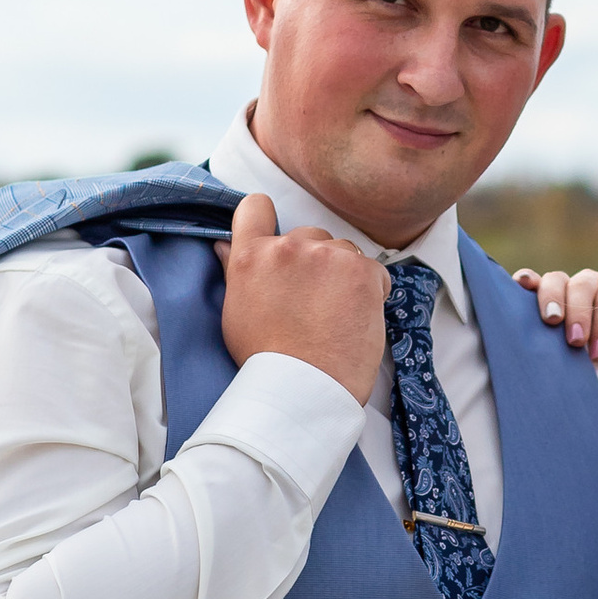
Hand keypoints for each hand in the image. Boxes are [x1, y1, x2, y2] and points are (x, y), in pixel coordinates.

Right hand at [220, 196, 386, 401]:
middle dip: (314, 260)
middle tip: (313, 302)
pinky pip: (373, 270)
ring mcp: (327, 257)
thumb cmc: (266, 360)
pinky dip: (370, 291)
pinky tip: (356, 319)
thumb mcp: (237, 313)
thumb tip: (224, 245)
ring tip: (335, 315)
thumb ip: (235, 272)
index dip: (267, 219)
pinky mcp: (363, 272)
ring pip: (343, 251)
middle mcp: (288, 248)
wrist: (303, 390)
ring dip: (344, 274)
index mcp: (252, 256)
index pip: (255, 207)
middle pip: (308, 234)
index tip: (278, 241)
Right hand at [513, 263, 597, 379]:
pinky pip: (534, 282)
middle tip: (575, 343)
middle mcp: (596, 281)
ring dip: (551, 298)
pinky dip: (527, 281)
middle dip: (579, 313)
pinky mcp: (546, 298)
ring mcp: (569, 287)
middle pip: (584, 285)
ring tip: (551, 321)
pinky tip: (521, 285)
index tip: (597, 355)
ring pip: (557, 279)